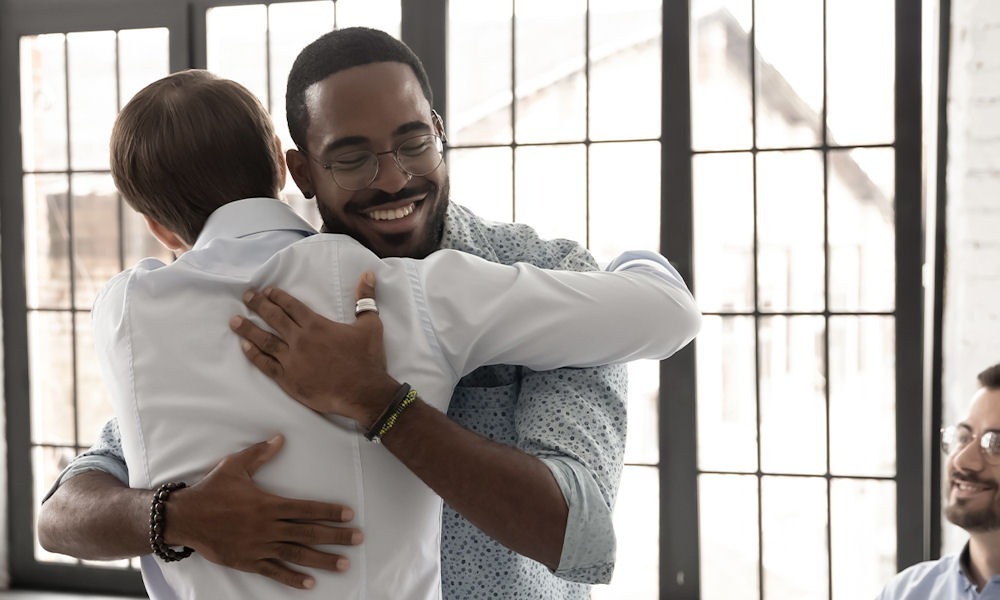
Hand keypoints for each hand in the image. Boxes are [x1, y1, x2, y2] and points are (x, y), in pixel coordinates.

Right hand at [167, 435, 361, 589]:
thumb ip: (260, 453)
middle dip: (336, 536)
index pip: (306, 508)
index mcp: (268, 504)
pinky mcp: (248, 561)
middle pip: (308, 532)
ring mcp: (259, 546)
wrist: (185, 517)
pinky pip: (274, 572)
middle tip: (358, 539)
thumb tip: (280, 437)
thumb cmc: (211, 490)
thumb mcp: (235, 466)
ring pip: (296, 554)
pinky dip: (293, 579)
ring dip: (322, 559)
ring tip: (344, 564)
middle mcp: (267, 527)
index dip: (330, 511)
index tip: (350, 514)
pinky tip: (310, 583)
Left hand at [229, 272, 398, 426]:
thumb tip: (368, 275)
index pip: (291, 306)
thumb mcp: (371, 325)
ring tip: (234, 320)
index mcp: (317, 325)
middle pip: (274, 318)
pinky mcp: (288, 380)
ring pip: (265, 341)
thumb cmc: (368, 359)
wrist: (364, 392)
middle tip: (246, 296)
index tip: (266, 290)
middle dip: (258, 305)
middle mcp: (300, 340)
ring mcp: (292, 360)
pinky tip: (244, 346)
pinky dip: (254, 355)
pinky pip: (266, 365)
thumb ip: (366, 299)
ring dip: (248, 329)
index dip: (278, 296)